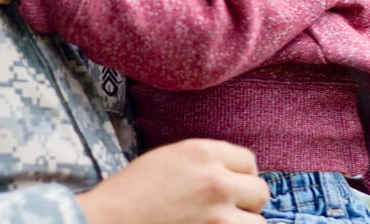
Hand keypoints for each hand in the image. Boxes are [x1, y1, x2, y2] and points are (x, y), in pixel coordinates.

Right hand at [76, 139, 268, 223]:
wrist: (109, 221)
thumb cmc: (131, 192)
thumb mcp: (169, 159)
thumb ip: (204, 162)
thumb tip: (232, 174)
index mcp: (203, 153)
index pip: (249, 161)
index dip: (240, 176)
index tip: (230, 187)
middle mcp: (216, 181)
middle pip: (260, 192)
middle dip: (246, 202)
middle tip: (226, 210)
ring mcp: (217, 216)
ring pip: (259, 223)